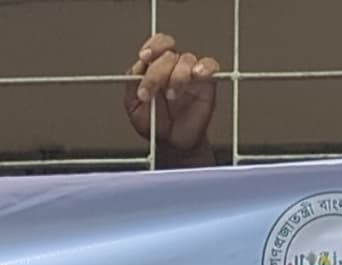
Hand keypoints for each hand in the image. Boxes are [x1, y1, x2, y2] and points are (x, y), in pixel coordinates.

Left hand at [125, 34, 219, 163]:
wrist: (172, 143)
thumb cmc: (155, 125)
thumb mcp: (133, 106)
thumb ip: (132, 84)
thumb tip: (138, 66)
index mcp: (155, 67)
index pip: (157, 45)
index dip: (152, 47)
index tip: (144, 57)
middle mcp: (173, 67)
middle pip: (168, 54)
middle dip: (157, 73)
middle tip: (149, 92)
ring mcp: (191, 73)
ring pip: (186, 59)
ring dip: (177, 76)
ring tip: (172, 96)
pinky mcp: (207, 82)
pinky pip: (209, 65)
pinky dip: (204, 66)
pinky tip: (196, 75)